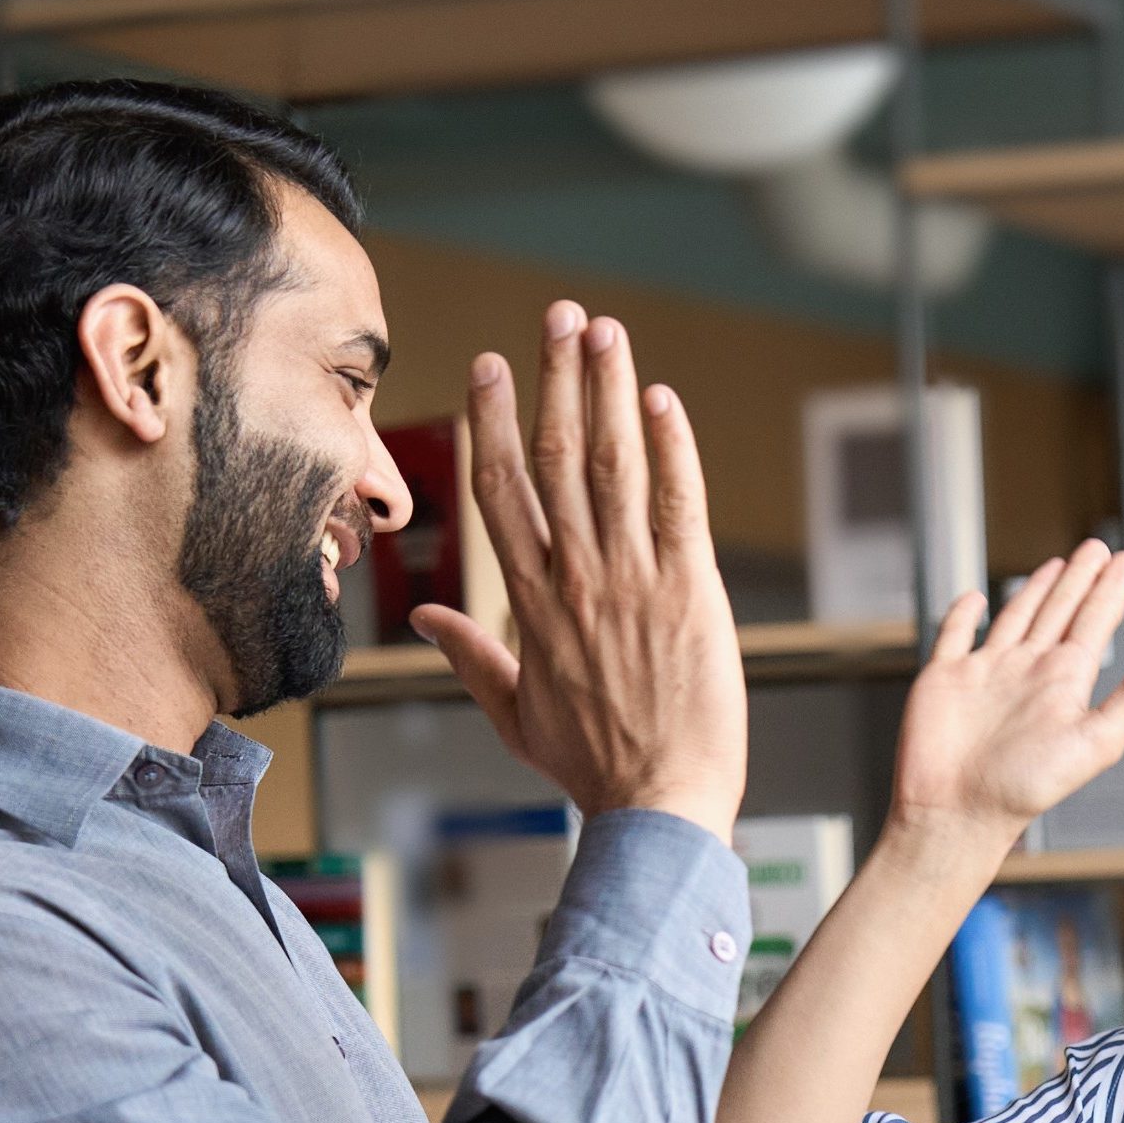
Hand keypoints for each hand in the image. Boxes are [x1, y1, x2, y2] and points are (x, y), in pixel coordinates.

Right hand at [413, 303, 746, 842]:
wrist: (657, 806)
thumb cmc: (595, 767)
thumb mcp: (516, 714)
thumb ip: (472, 657)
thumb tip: (431, 618)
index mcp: (531, 605)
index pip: (502, 492)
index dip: (493, 421)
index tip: (492, 365)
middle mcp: (575, 580)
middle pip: (554, 458)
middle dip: (555, 379)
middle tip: (559, 315)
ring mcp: (633, 581)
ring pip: (612, 466)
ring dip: (607, 391)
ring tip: (605, 330)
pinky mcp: (692, 591)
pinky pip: (678, 504)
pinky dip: (671, 448)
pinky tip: (660, 399)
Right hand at [887, 540, 1123, 864]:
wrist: (957, 812)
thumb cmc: (1025, 788)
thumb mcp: (1096, 741)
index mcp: (1065, 682)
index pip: (1095, 622)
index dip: (1112, 590)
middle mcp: (1028, 671)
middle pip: (1060, 611)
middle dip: (1080, 579)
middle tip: (1098, 548)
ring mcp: (986, 672)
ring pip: (1016, 616)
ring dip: (1036, 589)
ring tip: (1057, 564)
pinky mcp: (944, 677)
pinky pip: (954, 635)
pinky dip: (963, 614)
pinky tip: (974, 598)